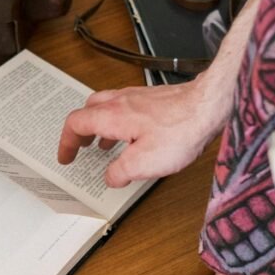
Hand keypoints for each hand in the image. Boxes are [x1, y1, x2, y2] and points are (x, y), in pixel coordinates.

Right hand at [57, 73, 231, 187]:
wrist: (209, 105)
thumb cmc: (180, 129)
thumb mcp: (143, 163)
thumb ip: (120, 172)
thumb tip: (111, 176)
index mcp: (110, 116)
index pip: (75, 124)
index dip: (66, 142)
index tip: (66, 156)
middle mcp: (120, 102)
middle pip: (87, 111)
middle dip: (80, 131)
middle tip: (79, 146)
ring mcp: (137, 97)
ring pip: (106, 107)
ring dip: (99, 126)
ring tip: (103, 144)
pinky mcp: (153, 99)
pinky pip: (125, 108)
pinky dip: (119, 122)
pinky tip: (133, 135)